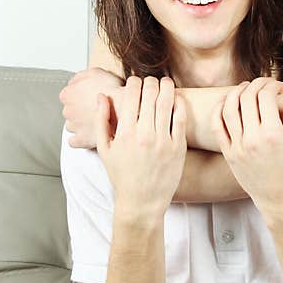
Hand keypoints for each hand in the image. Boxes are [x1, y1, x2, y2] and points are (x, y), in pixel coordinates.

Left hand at [60, 67, 124, 147]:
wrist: (123, 109)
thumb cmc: (112, 90)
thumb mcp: (95, 72)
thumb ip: (80, 76)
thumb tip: (75, 81)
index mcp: (67, 94)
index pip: (69, 94)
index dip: (81, 95)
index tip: (90, 96)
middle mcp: (67, 111)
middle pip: (71, 110)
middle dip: (80, 110)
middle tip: (96, 108)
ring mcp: (73, 126)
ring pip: (73, 125)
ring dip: (82, 123)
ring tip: (96, 120)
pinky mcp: (81, 140)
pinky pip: (75, 141)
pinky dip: (81, 138)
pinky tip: (90, 133)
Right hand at [95, 76, 185, 216]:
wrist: (142, 201)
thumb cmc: (122, 175)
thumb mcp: (104, 149)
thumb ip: (101, 120)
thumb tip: (102, 96)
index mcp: (125, 133)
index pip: (132, 95)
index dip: (134, 82)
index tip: (134, 81)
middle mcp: (145, 134)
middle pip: (151, 94)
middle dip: (150, 82)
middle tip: (150, 81)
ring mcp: (163, 140)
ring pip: (167, 102)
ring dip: (167, 86)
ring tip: (165, 82)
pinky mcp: (178, 147)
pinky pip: (181, 118)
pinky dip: (179, 104)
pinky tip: (176, 99)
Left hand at [212, 78, 282, 216]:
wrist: (279, 201)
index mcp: (272, 136)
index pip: (265, 97)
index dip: (272, 85)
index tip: (279, 86)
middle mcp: (251, 140)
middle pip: (246, 98)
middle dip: (256, 84)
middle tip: (264, 83)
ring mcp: (237, 147)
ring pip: (228, 108)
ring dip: (236, 92)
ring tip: (246, 87)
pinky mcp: (228, 153)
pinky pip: (217, 126)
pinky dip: (219, 109)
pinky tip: (227, 101)